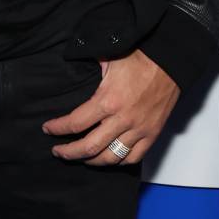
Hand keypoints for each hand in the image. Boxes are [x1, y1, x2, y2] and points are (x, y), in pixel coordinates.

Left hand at [42, 49, 179, 165]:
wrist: (171, 61)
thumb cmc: (141, 56)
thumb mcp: (109, 56)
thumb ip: (90, 65)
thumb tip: (72, 62)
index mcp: (108, 100)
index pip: (75, 123)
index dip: (57, 128)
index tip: (48, 128)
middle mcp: (122, 119)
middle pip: (88, 148)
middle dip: (68, 152)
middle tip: (58, 151)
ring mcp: (138, 130)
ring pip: (109, 158)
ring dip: (90, 161)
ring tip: (81, 156)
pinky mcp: (152, 134)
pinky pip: (132, 159)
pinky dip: (117, 162)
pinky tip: (108, 157)